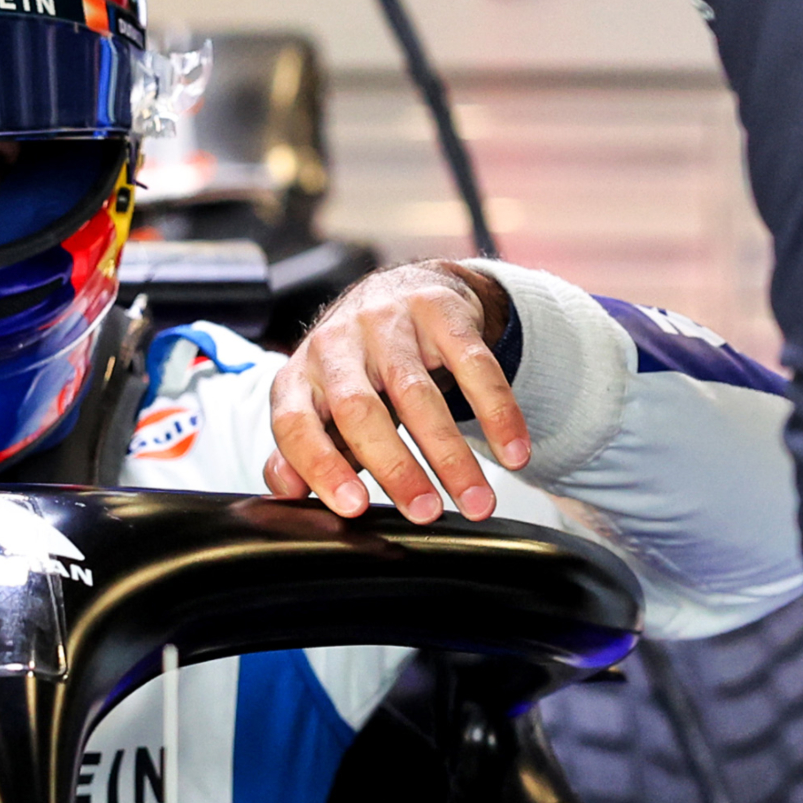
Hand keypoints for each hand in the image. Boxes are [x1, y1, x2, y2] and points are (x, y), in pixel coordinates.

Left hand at [264, 261, 529, 524]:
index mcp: (298, 376)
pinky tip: (513, 453)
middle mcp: (335, 344)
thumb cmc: (354, 370)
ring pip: (418, 394)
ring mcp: (386, 322)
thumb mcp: (319, 409)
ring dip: (451, 455)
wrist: (399, 289)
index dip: (320, 466)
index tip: (354, 508)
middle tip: (427, 513)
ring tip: (477, 502)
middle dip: (396, 468)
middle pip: (359, 410)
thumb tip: (289, 495)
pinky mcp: (438, 309)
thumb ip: (299, 455)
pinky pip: (473, 365)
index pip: (295, 423)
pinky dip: (497, 413)